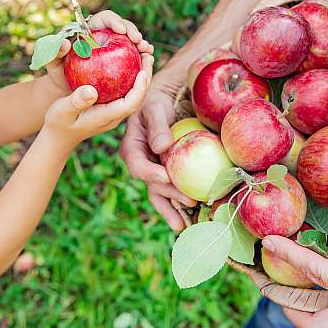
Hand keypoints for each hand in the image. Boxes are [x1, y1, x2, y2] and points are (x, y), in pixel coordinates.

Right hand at [43, 53, 153, 149]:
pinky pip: (126, 92)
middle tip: (148, 56)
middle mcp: (114, 115)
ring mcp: (114, 112)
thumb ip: (76, 101)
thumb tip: (91, 90)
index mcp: (106, 116)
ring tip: (144, 56)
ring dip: (142, 76)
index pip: (130, 104)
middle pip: (138, 98)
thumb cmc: (58, 123)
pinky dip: (131, 77)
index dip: (140, 88)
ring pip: (135, 95)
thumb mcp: (62, 111)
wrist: (58, 136)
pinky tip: (130, 62)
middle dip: (146, 77)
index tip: (143, 70)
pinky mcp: (111, 108)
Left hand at [46, 10, 153, 93]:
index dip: (115, 21)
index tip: (120, 30)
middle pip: (123, 26)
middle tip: (138, 41)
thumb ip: (54, 52)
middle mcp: (106, 34)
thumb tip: (64, 43)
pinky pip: (134, 57)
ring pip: (132, 41)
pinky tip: (148, 62)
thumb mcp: (53, 63)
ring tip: (146, 51)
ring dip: (141, 44)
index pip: (106, 18)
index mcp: (91, 28)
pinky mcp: (122, 61)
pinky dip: (142, 58)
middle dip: (133, 31)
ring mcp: (116, 47)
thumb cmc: (60, 72)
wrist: (69, 86)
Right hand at [120, 69, 196, 230]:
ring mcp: (155, 172)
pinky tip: (195, 215)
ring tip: (186, 224)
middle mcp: (143, 165)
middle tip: (189, 201)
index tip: (166, 177)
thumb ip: (157, 127)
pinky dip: (183, 204)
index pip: (138, 166)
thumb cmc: (157, 103)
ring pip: (162, 195)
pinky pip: (174, 191)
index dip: (150, 174)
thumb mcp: (154, 110)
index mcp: (132, 150)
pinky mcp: (169, 175)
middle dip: (169, 196)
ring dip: (173, 210)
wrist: (164, 103)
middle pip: (153, 185)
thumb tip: (162, 147)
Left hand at [262, 185, 327, 327]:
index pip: (316, 273)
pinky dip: (314, 307)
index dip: (289, 254)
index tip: (268, 241)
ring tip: (276, 283)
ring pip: (318, 326)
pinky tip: (309, 286)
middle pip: (307, 319)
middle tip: (262, 277)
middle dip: (280, 300)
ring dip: (296, 308)